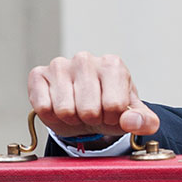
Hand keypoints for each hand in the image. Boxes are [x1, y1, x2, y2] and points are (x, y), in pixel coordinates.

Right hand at [28, 52, 160, 137]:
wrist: (85, 109)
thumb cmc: (110, 108)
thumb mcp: (133, 117)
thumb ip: (143, 121)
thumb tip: (131, 122)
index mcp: (113, 65)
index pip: (115, 106)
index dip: (113, 119)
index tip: (111, 113)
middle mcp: (85, 59)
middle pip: (89, 110)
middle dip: (91, 120)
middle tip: (92, 113)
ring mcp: (60, 64)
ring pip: (65, 110)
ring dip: (72, 119)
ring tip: (77, 110)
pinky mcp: (38, 75)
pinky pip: (43, 107)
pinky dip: (52, 116)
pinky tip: (59, 107)